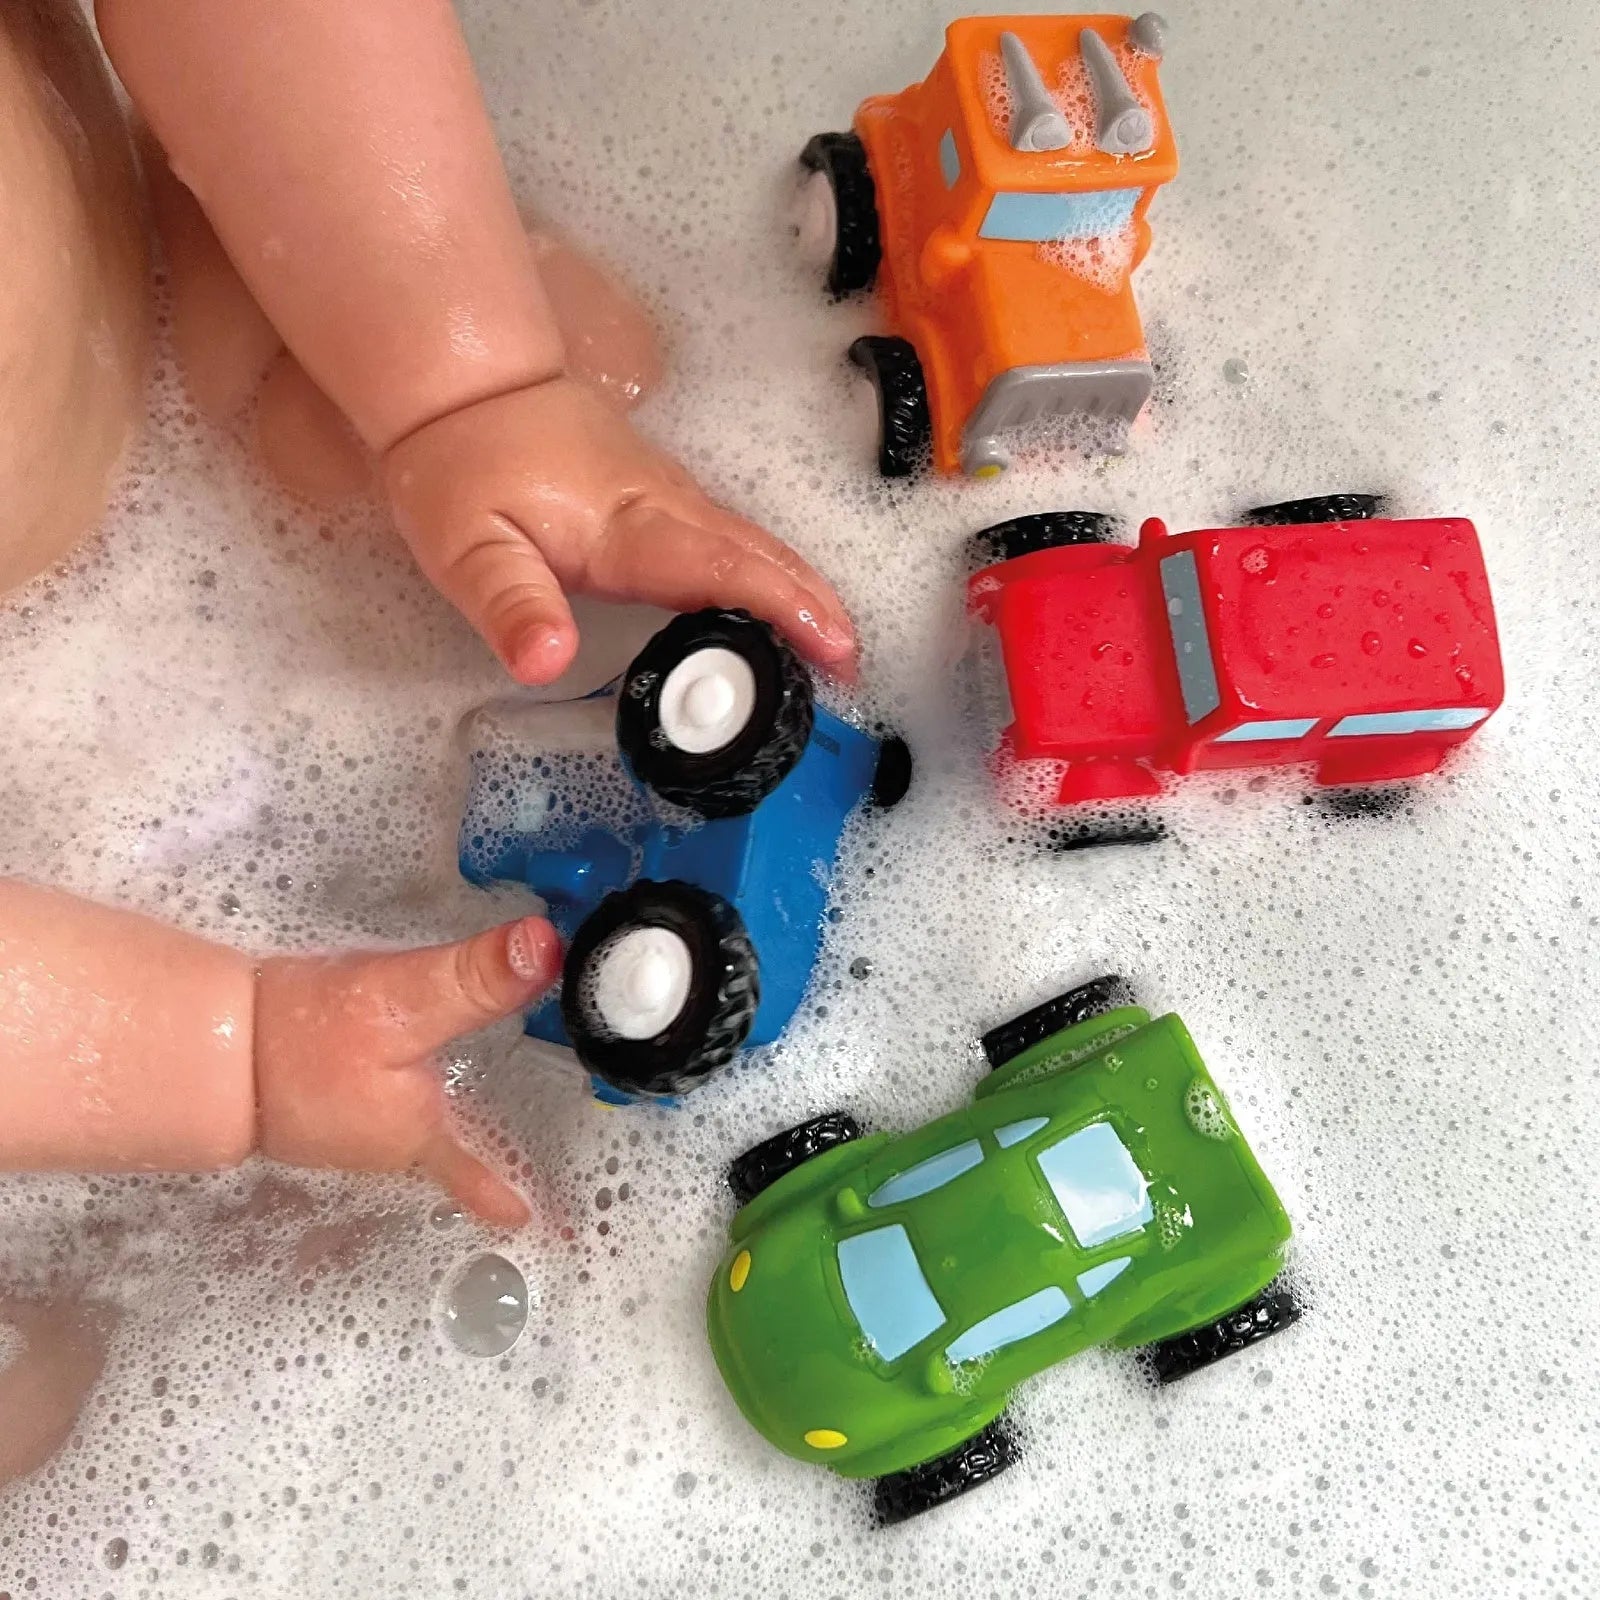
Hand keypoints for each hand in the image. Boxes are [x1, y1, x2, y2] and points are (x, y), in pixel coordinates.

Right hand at [253, 916, 560, 1226]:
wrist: (209, 1042)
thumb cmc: (307, 1040)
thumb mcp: (406, 1000)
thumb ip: (477, 978)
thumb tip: (549, 948)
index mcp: (418, 1135)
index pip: (476, 1168)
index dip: (503, 1188)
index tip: (534, 1220)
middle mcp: (384, 1144)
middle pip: (448, 1141)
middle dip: (483, 1144)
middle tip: (525, 1150)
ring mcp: (345, 1127)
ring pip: (410, 1118)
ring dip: (440, 1110)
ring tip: (477, 1092)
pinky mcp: (314, 1097)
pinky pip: (367, 1091)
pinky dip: (389, 1077)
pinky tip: (386, 1060)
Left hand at [381, 377, 857, 684]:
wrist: (467, 385)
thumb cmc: (463, 465)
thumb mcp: (464, 547)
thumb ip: (509, 606)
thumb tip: (546, 663)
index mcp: (626, 525)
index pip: (723, 567)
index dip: (785, 608)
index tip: (831, 647)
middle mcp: (665, 506)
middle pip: (760, 555)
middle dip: (815, 606)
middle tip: (851, 666)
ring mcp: (672, 497)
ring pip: (755, 544)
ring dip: (803, 591)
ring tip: (837, 649)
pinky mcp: (667, 499)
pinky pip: (735, 540)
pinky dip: (773, 575)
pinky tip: (783, 607)